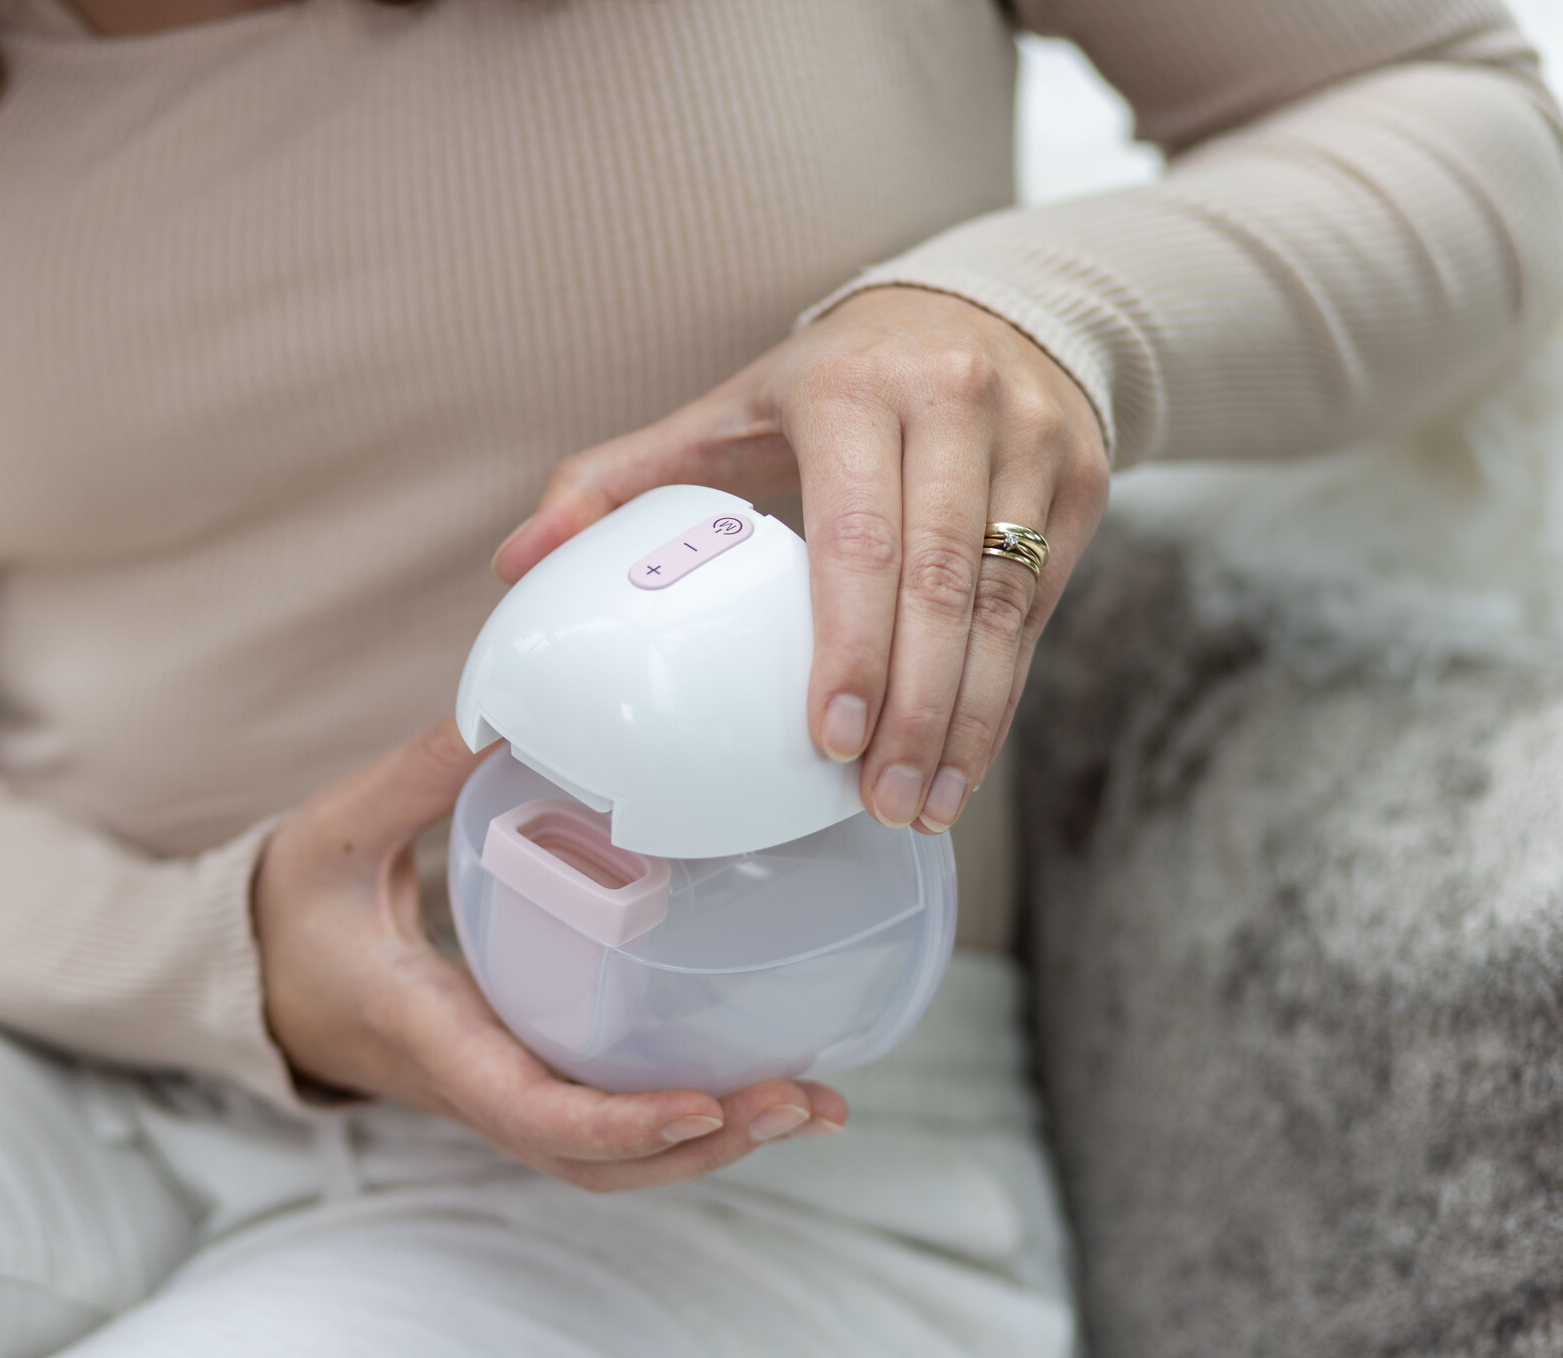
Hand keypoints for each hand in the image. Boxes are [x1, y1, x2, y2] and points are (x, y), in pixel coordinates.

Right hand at [253, 718, 847, 1191]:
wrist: (252, 977)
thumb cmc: (291, 908)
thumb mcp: (336, 831)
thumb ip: (416, 774)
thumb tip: (500, 707)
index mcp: (426, 1034)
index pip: (528, 1109)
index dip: (622, 1122)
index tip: (705, 1102)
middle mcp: (469, 1084)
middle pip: (594, 1160)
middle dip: (704, 1147)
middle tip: (804, 1102)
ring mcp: (494, 1092)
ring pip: (607, 1161)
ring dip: (709, 1147)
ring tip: (808, 1105)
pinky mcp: (515, 1077)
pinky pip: (601, 1126)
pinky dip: (680, 1123)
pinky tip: (750, 1081)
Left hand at [494, 286, 1109, 834]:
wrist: (987, 309)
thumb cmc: (836, 380)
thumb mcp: (729, 411)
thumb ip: (621, 480)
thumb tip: (519, 561)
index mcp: (854, 388)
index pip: (860, 535)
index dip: (849, 645)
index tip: (827, 738)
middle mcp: (954, 404)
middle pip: (939, 584)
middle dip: (912, 710)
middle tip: (876, 802)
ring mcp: (1030, 441)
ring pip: (1003, 608)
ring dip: (965, 722)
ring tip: (920, 806)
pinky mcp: (1078, 480)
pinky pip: (1042, 608)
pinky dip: (1001, 695)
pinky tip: (963, 759)